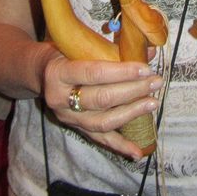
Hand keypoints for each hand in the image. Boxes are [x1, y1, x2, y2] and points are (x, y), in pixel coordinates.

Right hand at [43, 56, 162, 159]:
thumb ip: (113, 48)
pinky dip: (120, 146)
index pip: (95, 73)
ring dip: (131, 113)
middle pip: (101, 99)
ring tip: (152, 103)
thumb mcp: (81, 45)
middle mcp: (60, 99)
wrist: (41, 72)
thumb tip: (150, 51)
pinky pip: (100, 139)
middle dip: (133, 91)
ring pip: (103, 121)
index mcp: (59, 72)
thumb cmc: (64, 53)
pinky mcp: (75, 129)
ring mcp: (68, 118)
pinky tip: (138, 151)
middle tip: (155, 82)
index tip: (145, 69)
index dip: (122, 72)